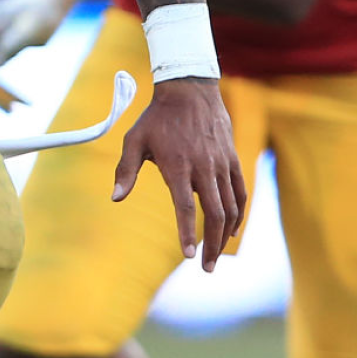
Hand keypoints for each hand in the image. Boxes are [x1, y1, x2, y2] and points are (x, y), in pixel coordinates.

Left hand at [113, 79, 245, 272]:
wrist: (190, 89)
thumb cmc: (157, 117)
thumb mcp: (134, 139)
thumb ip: (125, 170)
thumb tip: (116, 198)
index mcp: (178, 165)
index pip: (185, 207)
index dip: (188, 233)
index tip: (188, 256)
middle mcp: (204, 167)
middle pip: (215, 214)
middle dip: (212, 245)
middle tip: (205, 268)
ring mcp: (222, 164)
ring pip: (231, 207)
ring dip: (226, 235)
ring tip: (216, 255)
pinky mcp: (233, 159)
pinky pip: (240, 192)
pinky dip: (238, 214)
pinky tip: (231, 231)